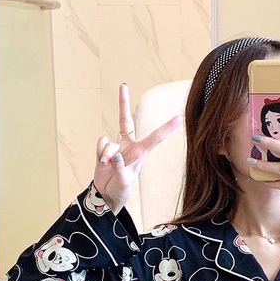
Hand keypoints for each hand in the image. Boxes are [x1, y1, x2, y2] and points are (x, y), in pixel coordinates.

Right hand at [94, 83, 182, 214]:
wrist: (106, 195)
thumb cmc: (120, 190)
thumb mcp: (123, 182)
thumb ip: (119, 168)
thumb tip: (113, 155)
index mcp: (140, 153)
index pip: (155, 137)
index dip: (167, 128)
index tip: (179, 118)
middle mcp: (128, 146)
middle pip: (125, 120)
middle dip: (122, 103)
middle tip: (123, 85)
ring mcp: (115, 147)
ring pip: (108, 142)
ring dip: (105, 155)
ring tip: (107, 166)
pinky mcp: (104, 150)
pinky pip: (100, 144)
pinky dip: (99, 153)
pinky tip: (102, 163)